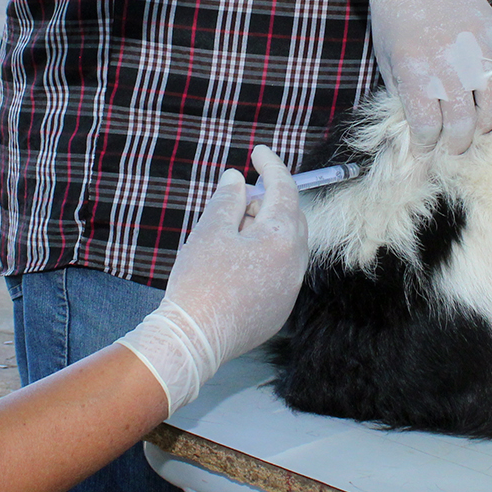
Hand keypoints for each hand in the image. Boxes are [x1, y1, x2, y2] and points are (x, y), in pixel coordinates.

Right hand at [117, 146, 308, 413]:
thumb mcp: (210, 231)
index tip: (259, 152)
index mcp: (282, 237)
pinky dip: (264, 259)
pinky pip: (279, 273)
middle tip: (239, 197)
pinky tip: (236, 265)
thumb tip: (237, 178)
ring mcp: (290, 290)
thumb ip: (228, 199)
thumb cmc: (201, 281)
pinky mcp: (279, 311)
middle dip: (268, 202)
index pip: (284, 189)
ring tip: (232, 233)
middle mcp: (296, 264)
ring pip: (286, 248)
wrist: (195, 339)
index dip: (272, 166)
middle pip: (290, 218)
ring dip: (265, 232)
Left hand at [350, 0, 491, 155]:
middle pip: (461, 123)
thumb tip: (420, 129)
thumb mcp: (387, 60)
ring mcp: (476, 48)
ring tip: (477, 129)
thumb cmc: (392, 17)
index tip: (425, 152)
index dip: (426, 147)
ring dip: (485, 124)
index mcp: (414, 71)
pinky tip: (486, 97)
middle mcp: (447, 62)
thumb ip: (405, 95)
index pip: (426, 127)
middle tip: (453, 149)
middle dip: (456, 144)